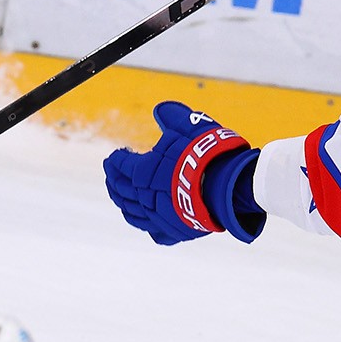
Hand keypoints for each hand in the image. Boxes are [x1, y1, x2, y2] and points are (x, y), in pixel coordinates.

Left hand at [103, 102, 264, 245]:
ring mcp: (159, 217)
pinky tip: (146, 220)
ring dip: (122, 203)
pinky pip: (154, 232)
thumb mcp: (189, 126)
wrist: (229, 185)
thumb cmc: (207, 154)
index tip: (116, 155)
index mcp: (143, 171)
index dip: (117, 159)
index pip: (121, 164)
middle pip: (120, 190)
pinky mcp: (175, 231)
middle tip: (111, 174)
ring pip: (132, 213)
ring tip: (120, 197)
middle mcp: (144, 196)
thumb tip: (160, 109)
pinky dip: (146, 225)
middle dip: (113, 180)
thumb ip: (172, 117)